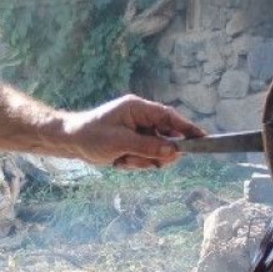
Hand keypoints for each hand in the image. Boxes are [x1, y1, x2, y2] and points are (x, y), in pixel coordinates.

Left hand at [63, 94, 205, 169]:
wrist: (70, 142)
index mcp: (138, 108)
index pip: (169, 117)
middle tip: (145, 162)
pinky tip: (119, 162)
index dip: (187, 128)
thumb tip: (174, 151)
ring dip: (142, 160)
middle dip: (157, 153)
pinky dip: (135, 163)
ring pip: (156, 150)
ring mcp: (137, 130)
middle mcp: (140, 117)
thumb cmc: (91, 136)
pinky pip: (145, 156)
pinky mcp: (133, 142)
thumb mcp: (121, 143)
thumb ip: (149, 147)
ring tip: (122, 160)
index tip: (203, 139)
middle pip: (166, 136)